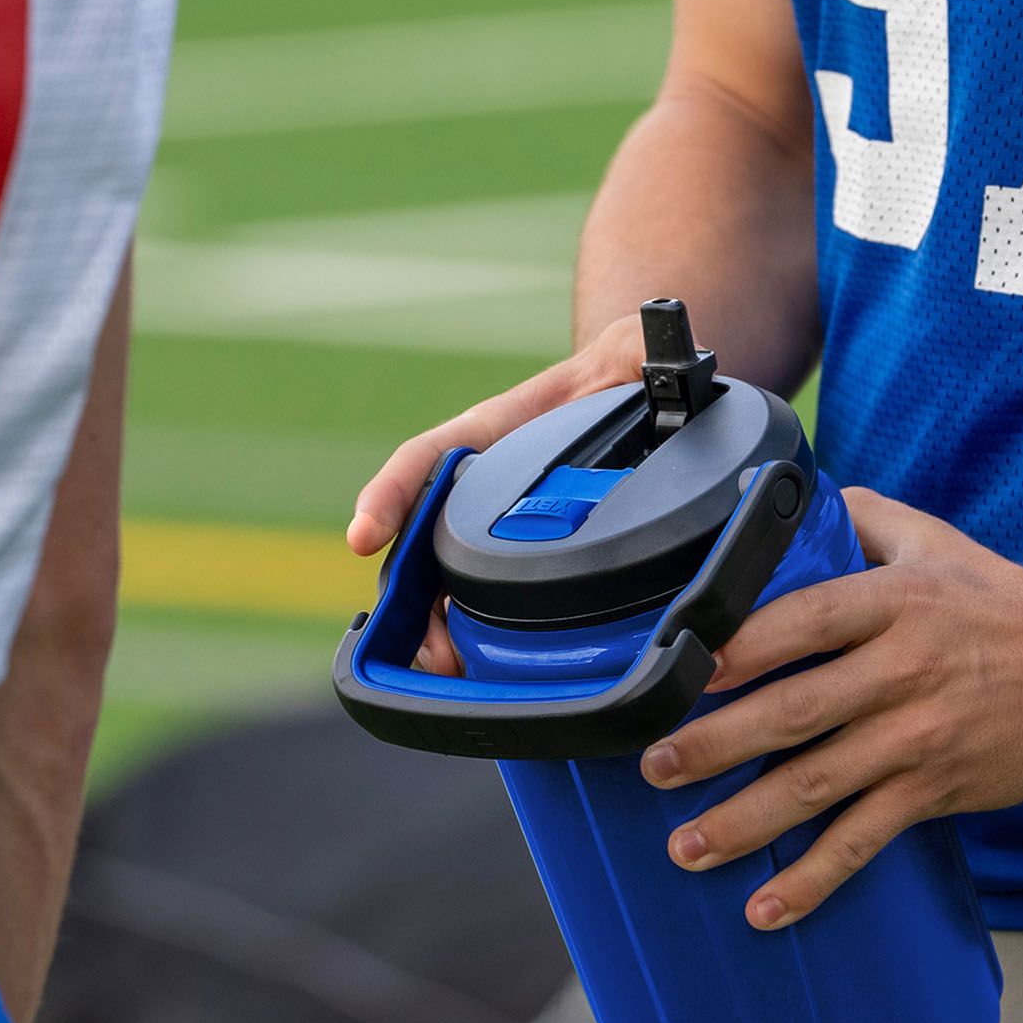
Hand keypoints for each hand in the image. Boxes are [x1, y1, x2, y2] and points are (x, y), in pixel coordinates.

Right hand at [346, 314, 646, 672]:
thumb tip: (657, 355)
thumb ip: (645, 350)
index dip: (391, 494)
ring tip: (445, 669)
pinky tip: (473, 672)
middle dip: (410, 595)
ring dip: (431, 627)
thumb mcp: (640, 354)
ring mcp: (490, 522)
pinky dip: (466, 637)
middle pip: (421, 539)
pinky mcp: (517, 556)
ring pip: (440, 577)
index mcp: (492, 432)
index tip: (364, 536)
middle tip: (424, 648)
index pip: (426, 458)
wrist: (641, 396)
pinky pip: (475, 598)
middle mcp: (478, 481)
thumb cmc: (629, 372)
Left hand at [639, 490, 1022, 928]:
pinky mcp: (935, 790)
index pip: (802, 621)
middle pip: (794, 711)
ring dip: (744, 820)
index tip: (680, 668)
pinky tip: (766, 908)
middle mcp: (902, 671)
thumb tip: (784, 502)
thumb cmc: (1003, 604)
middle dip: (714, 744)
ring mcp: (918, 738)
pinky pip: (863, 839)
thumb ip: (859, 518)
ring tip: (685, 846)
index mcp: (894, 604)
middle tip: (655, 766)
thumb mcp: (933, 542)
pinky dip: (813, 877)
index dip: (738, 647)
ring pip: (817, 784)